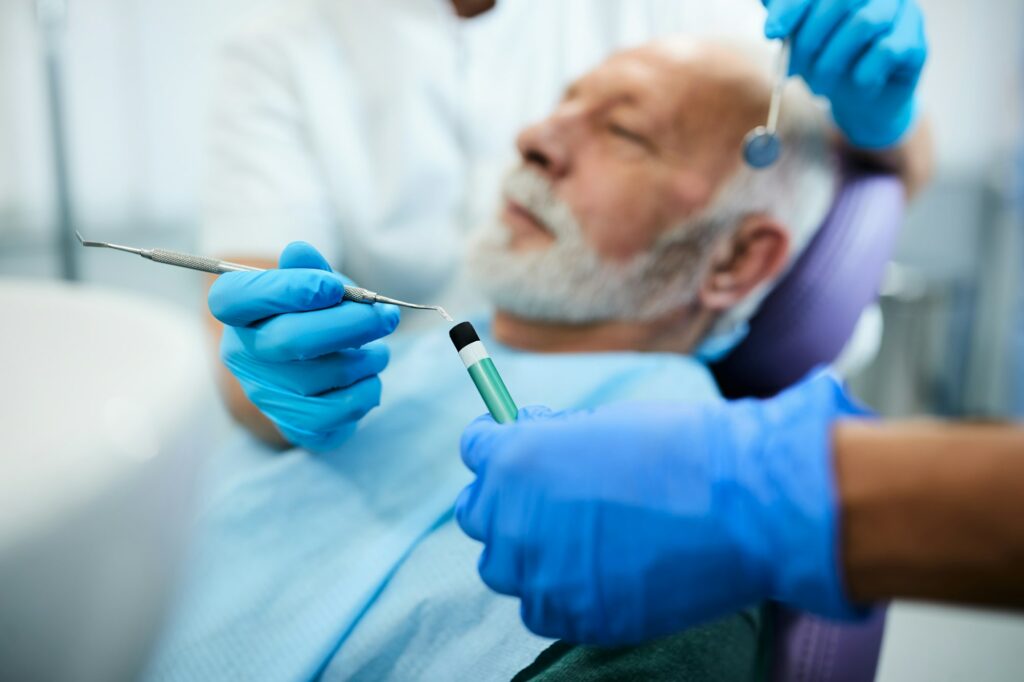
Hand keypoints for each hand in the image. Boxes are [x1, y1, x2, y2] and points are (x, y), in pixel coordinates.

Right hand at [208, 242, 398, 451]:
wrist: (314, 374)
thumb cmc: (314, 317)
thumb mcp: (314, 285)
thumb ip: (311, 270)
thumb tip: (299, 251)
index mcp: (237, 313)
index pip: (234, 298)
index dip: (288, 289)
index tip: (332, 287)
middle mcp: (242, 355)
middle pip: (291, 340)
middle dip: (351, 325)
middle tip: (386, 316)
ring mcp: (266, 394)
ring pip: (326, 376)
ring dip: (368, 359)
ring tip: (376, 349)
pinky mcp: (295, 425)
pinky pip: (341, 411)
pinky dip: (369, 389)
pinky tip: (369, 377)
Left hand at [455, 372, 870, 644]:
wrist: (742, 506)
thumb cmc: (681, 450)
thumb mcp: (603, 422)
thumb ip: (554, 439)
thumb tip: (532, 440)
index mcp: (516, 459)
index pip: (476, 449)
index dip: (497, 444)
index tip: (515, 446)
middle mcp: (513, 520)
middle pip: (479, 514)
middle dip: (506, 500)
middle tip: (546, 497)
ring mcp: (541, 575)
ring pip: (504, 568)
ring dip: (527, 551)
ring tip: (573, 538)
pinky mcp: (573, 617)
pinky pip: (540, 608)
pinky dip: (558, 591)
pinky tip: (594, 572)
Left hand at [764, 0, 927, 148]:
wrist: (861, 104)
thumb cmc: (829, 63)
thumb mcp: (800, 41)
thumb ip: (787, 17)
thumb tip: (767, 0)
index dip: (791, 7)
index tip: (770, 33)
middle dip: (810, 38)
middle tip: (794, 69)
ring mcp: (904, 13)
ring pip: (865, 23)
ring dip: (833, 60)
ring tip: (820, 85)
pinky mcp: (916, 43)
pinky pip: (886, 50)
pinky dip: (861, 74)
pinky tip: (855, 85)